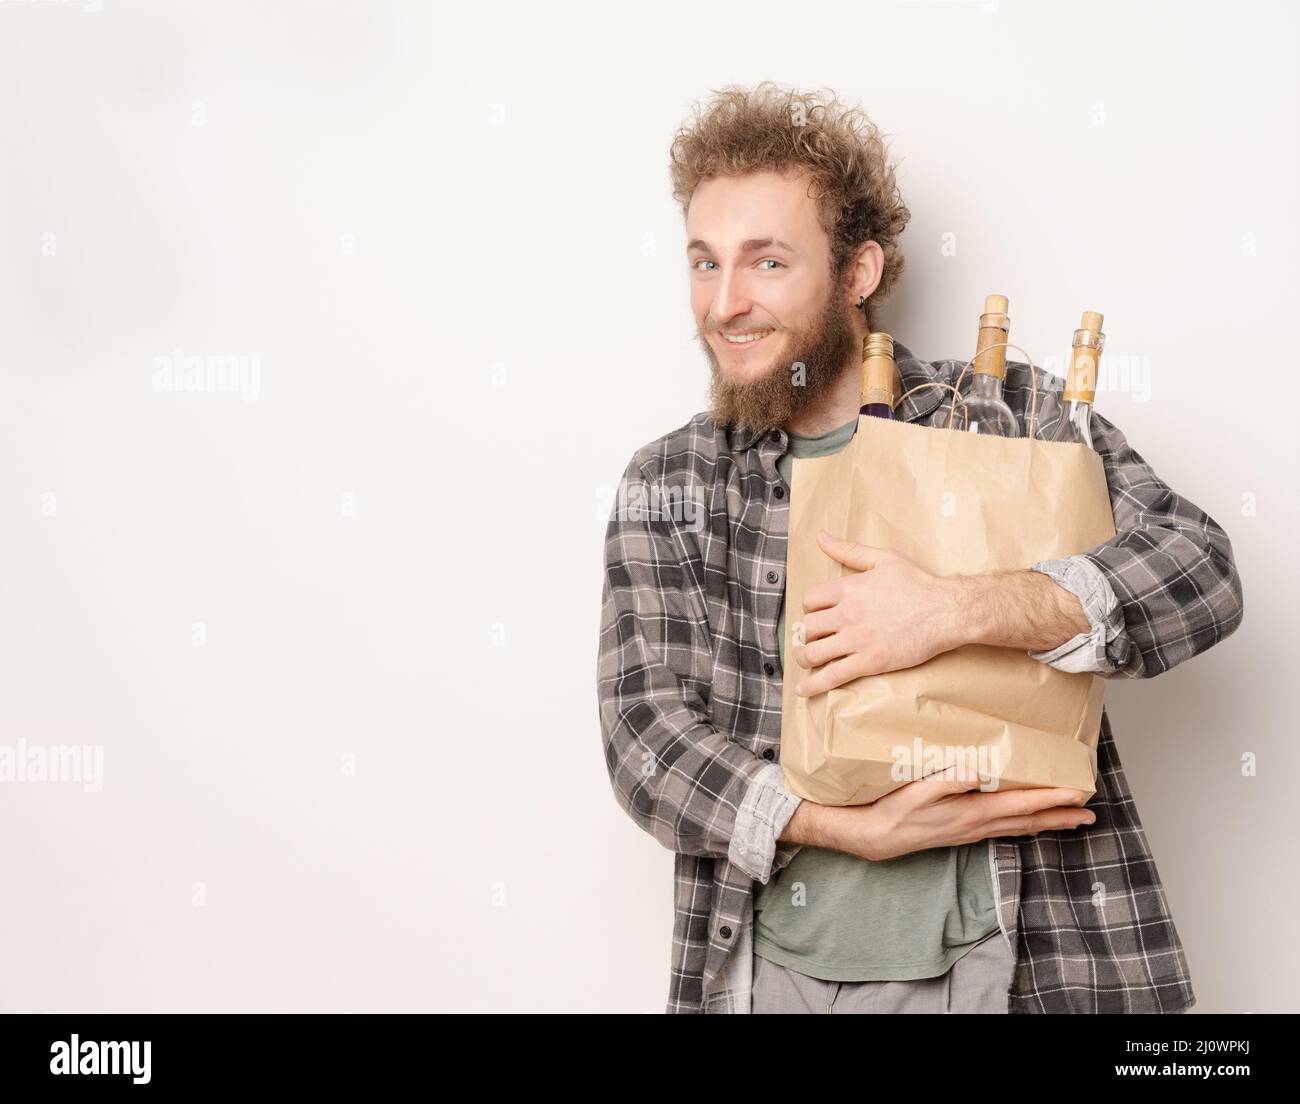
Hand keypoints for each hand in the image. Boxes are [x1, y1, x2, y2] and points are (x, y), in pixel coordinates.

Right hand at [782, 768, 1095, 861]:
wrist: (874, 838)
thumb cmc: (892, 810)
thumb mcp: (914, 791)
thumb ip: (944, 781)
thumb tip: (973, 772)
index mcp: (969, 812)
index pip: (1018, 804)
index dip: (1049, 799)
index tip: (1077, 794)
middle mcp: (975, 825)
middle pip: (1026, 821)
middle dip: (1059, 817)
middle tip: (1089, 814)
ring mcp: (970, 832)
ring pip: (1017, 828)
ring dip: (1046, 823)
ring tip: (1071, 820)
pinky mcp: (962, 834)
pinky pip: (1003, 830)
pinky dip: (1023, 826)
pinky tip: (1028, 823)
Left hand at [792, 532, 959, 696]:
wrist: (945, 611)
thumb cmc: (918, 583)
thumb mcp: (883, 559)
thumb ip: (848, 550)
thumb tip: (821, 537)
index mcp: (848, 589)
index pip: (810, 599)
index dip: (811, 607)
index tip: (817, 613)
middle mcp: (847, 614)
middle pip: (807, 627)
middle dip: (807, 633)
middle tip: (814, 638)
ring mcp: (856, 639)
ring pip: (814, 652)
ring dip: (805, 658)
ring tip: (806, 660)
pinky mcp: (869, 662)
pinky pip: (832, 675)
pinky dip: (813, 685)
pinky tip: (802, 690)